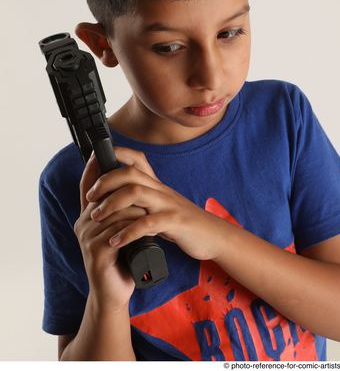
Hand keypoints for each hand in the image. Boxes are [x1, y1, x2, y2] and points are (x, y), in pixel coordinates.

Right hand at [74, 150, 138, 310]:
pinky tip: (145, 234)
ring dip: (136, 213)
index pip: (87, 187)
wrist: (115, 293)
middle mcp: (83, 225)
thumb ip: (120, 212)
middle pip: (105, 196)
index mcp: (88, 218)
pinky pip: (118, 231)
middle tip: (148, 200)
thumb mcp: (119, 232)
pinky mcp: (96, 252)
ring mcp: (87, 238)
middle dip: (128, 194)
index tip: (98, 151)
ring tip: (151, 219)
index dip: (91, 168)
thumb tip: (130, 188)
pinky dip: (134, 229)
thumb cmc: (120, 260)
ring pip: (115, 212)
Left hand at [85, 146, 227, 261]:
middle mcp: (160, 189)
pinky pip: (147, 223)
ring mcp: (167, 204)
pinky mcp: (174, 222)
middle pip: (129, 173)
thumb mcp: (162, 204)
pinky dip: (128, 232)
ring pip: (135, 193)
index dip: (118, 153)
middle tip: (89, 197)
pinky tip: (116, 241)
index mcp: (156, 185)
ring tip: (97, 217)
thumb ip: (144, 197)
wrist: (213, 236)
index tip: (97, 156)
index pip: (137, 159)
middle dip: (105, 182)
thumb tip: (119, 194)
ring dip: (111, 204)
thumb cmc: (183, 222)